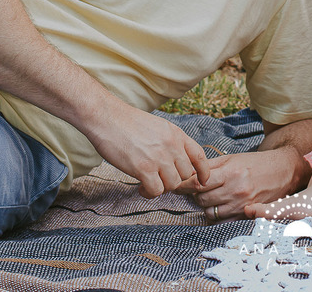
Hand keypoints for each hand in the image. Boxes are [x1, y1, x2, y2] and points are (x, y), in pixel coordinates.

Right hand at [90, 107, 210, 198]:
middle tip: (160, 180)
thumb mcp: (158, 126)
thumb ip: (170, 142)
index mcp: (176, 134)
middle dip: (174, 180)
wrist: (107, 117)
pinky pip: (156, 190)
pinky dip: (149, 193)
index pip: (199, 155)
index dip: (204, 171)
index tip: (203, 181)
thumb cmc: (128, 122)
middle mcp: (171, 145)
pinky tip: (141, 188)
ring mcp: (159, 157)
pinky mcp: (143, 168)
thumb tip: (176, 161)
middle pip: (186, 174)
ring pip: (172, 185)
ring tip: (149, 185)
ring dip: (161, 188)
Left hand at [177, 148, 303, 220]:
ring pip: (209, 211)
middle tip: (195, 188)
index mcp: (231, 173)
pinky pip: (221, 220)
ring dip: (204, 204)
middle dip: (194, 194)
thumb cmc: (255, 163)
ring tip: (208, 195)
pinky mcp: (245, 215)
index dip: (183, 185)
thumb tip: (188, 173)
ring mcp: (241, 205)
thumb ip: (210, 167)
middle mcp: (236, 191)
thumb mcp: (232, 158)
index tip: (176, 186)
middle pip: (201, 199)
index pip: (198, 183)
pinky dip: (215, 214)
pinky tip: (217, 205)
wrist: (282, 171)